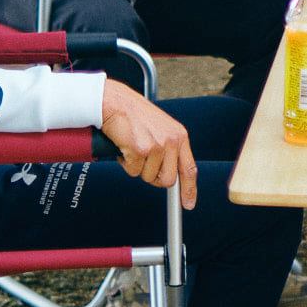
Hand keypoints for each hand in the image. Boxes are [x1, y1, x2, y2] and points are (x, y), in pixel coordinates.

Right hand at [98, 80, 195, 209]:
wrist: (116, 103)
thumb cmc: (135, 116)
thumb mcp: (161, 129)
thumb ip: (169, 149)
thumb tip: (169, 176)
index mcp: (179, 136)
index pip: (190, 168)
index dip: (189, 189)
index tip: (188, 204)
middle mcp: (171, 141)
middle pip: (168, 180)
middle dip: (153, 178)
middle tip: (142, 164)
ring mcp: (157, 145)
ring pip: (148, 177)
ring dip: (137, 167)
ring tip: (132, 148)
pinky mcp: (141, 149)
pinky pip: (133, 171)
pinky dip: (125, 163)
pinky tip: (124, 147)